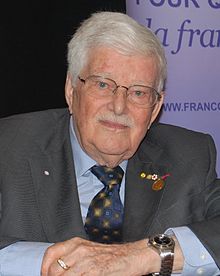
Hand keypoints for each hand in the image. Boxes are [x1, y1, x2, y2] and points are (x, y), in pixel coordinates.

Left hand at [41, 237, 158, 275]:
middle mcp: (79, 249)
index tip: (45, 275)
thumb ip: (72, 258)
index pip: (51, 253)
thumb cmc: (110, 256)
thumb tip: (57, 271)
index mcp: (76, 243)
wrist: (131, 256)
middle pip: (54, 269)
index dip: (44, 268)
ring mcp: (86, 261)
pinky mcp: (95, 271)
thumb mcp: (88, 251)